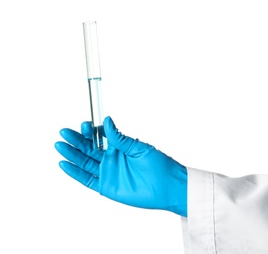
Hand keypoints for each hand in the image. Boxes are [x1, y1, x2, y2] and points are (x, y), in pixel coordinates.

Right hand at [55, 116, 186, 216]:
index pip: (99, 137)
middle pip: (88, 148)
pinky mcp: (106, 186)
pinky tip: (65, 164)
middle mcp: (111, 159)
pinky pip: (87, 179)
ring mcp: (108, 172)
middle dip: (76, 140)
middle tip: (65, 133)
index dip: (90, 131)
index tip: (84, 125)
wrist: (167, 186)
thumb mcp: (138, 147)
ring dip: (72, 154)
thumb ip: (120, 138)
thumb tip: (107, 121)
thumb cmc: (158, 165)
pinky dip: (75, 172)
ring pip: (85, 162)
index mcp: (119, 147)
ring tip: (60, 145)